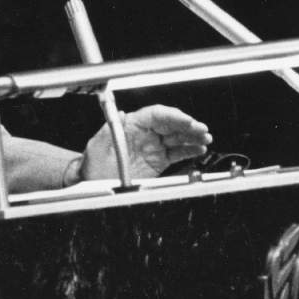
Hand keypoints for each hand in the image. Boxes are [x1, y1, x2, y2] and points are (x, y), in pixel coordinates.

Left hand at [79, 105, 211, 180]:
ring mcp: (153, 147)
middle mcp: (144, 134)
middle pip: (170, 124)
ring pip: (177, 137)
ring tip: (205, 139)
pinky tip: (199, 149)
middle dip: (188, 125)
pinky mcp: (158, 161)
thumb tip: (120, 114)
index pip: (156, 115)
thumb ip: (108, 131)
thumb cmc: (93, 165)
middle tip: (201, 130)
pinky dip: (189, 150)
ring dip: (192, 136)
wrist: (93, 184)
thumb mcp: (96, 147)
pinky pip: (177, 152)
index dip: (172, 116)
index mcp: (131, 126)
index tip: (186, 120)